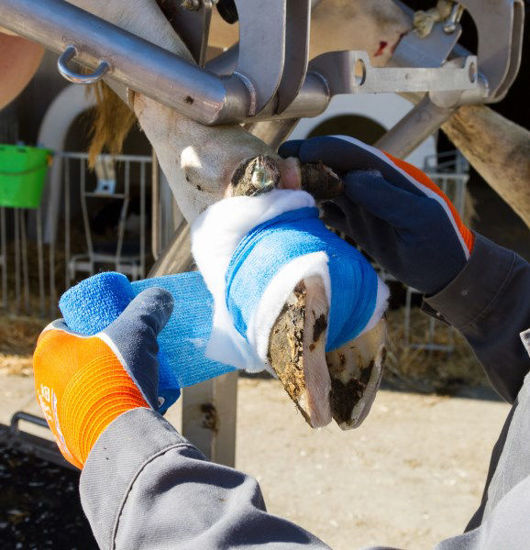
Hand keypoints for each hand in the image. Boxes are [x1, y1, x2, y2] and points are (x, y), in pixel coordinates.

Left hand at [33, 288, 173, 467]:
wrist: (119, 435)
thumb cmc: (118, 375)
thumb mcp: (137, 331)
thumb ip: (149, 309)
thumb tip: (163, 297)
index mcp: (50, 350)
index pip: (67, 325)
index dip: (93, 321)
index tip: (117, 323)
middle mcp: (45, 381)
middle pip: (81, 357)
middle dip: (109, 353)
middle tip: (136, 350)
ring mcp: (58, 412)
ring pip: (89, 386)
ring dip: (114, 380)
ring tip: (144, 378)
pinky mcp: (73, 437)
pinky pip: (95, 413)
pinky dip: (115, 405)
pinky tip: (139, 404)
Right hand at [279, 135, 474, 294]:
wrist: (447, 271)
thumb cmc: (439, 244)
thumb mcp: (419, 218)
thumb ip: (387, 196)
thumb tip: (352, 177)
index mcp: (387, 175)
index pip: (347, 153)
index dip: (318, 149)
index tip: (289, 154)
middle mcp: (371, 185)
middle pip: (332, 167)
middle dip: (304, 166)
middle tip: (273, 174)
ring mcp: (364, 206)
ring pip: (329, 188)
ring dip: (306, 188)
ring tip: (278, 193)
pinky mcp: (360, 226)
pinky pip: (333, 213)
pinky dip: (316, 211)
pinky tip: (298, 215)